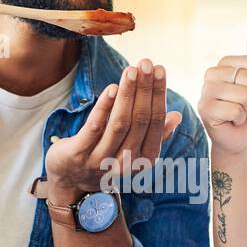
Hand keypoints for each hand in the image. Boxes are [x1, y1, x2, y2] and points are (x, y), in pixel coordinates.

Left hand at [44, 59, 180, 200]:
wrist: (70, 184)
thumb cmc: (106, 160)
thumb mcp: (134, 152)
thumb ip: (155, 135)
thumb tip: (176, 116)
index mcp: (144, 160)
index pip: (155, 123)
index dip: (158, 95)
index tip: (160, 70)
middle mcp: (126, 162)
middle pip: (140, 121)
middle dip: (145, 89)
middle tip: (146, 63)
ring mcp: (101, 160)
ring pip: (120, 123)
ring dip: (127, 94)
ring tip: (131, 70)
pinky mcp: (79, 154)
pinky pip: (95, 128)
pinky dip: (104, 107)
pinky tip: (112, 88)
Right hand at [199, 27, 246, 155]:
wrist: (240, 136)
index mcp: (223, 64)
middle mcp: (211, 74)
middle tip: (245, 106)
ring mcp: (205, 91)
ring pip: (245, 95)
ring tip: (238, 113)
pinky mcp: (204, 109)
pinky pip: (236, 110)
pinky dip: (240, 120)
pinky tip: (231, 121)